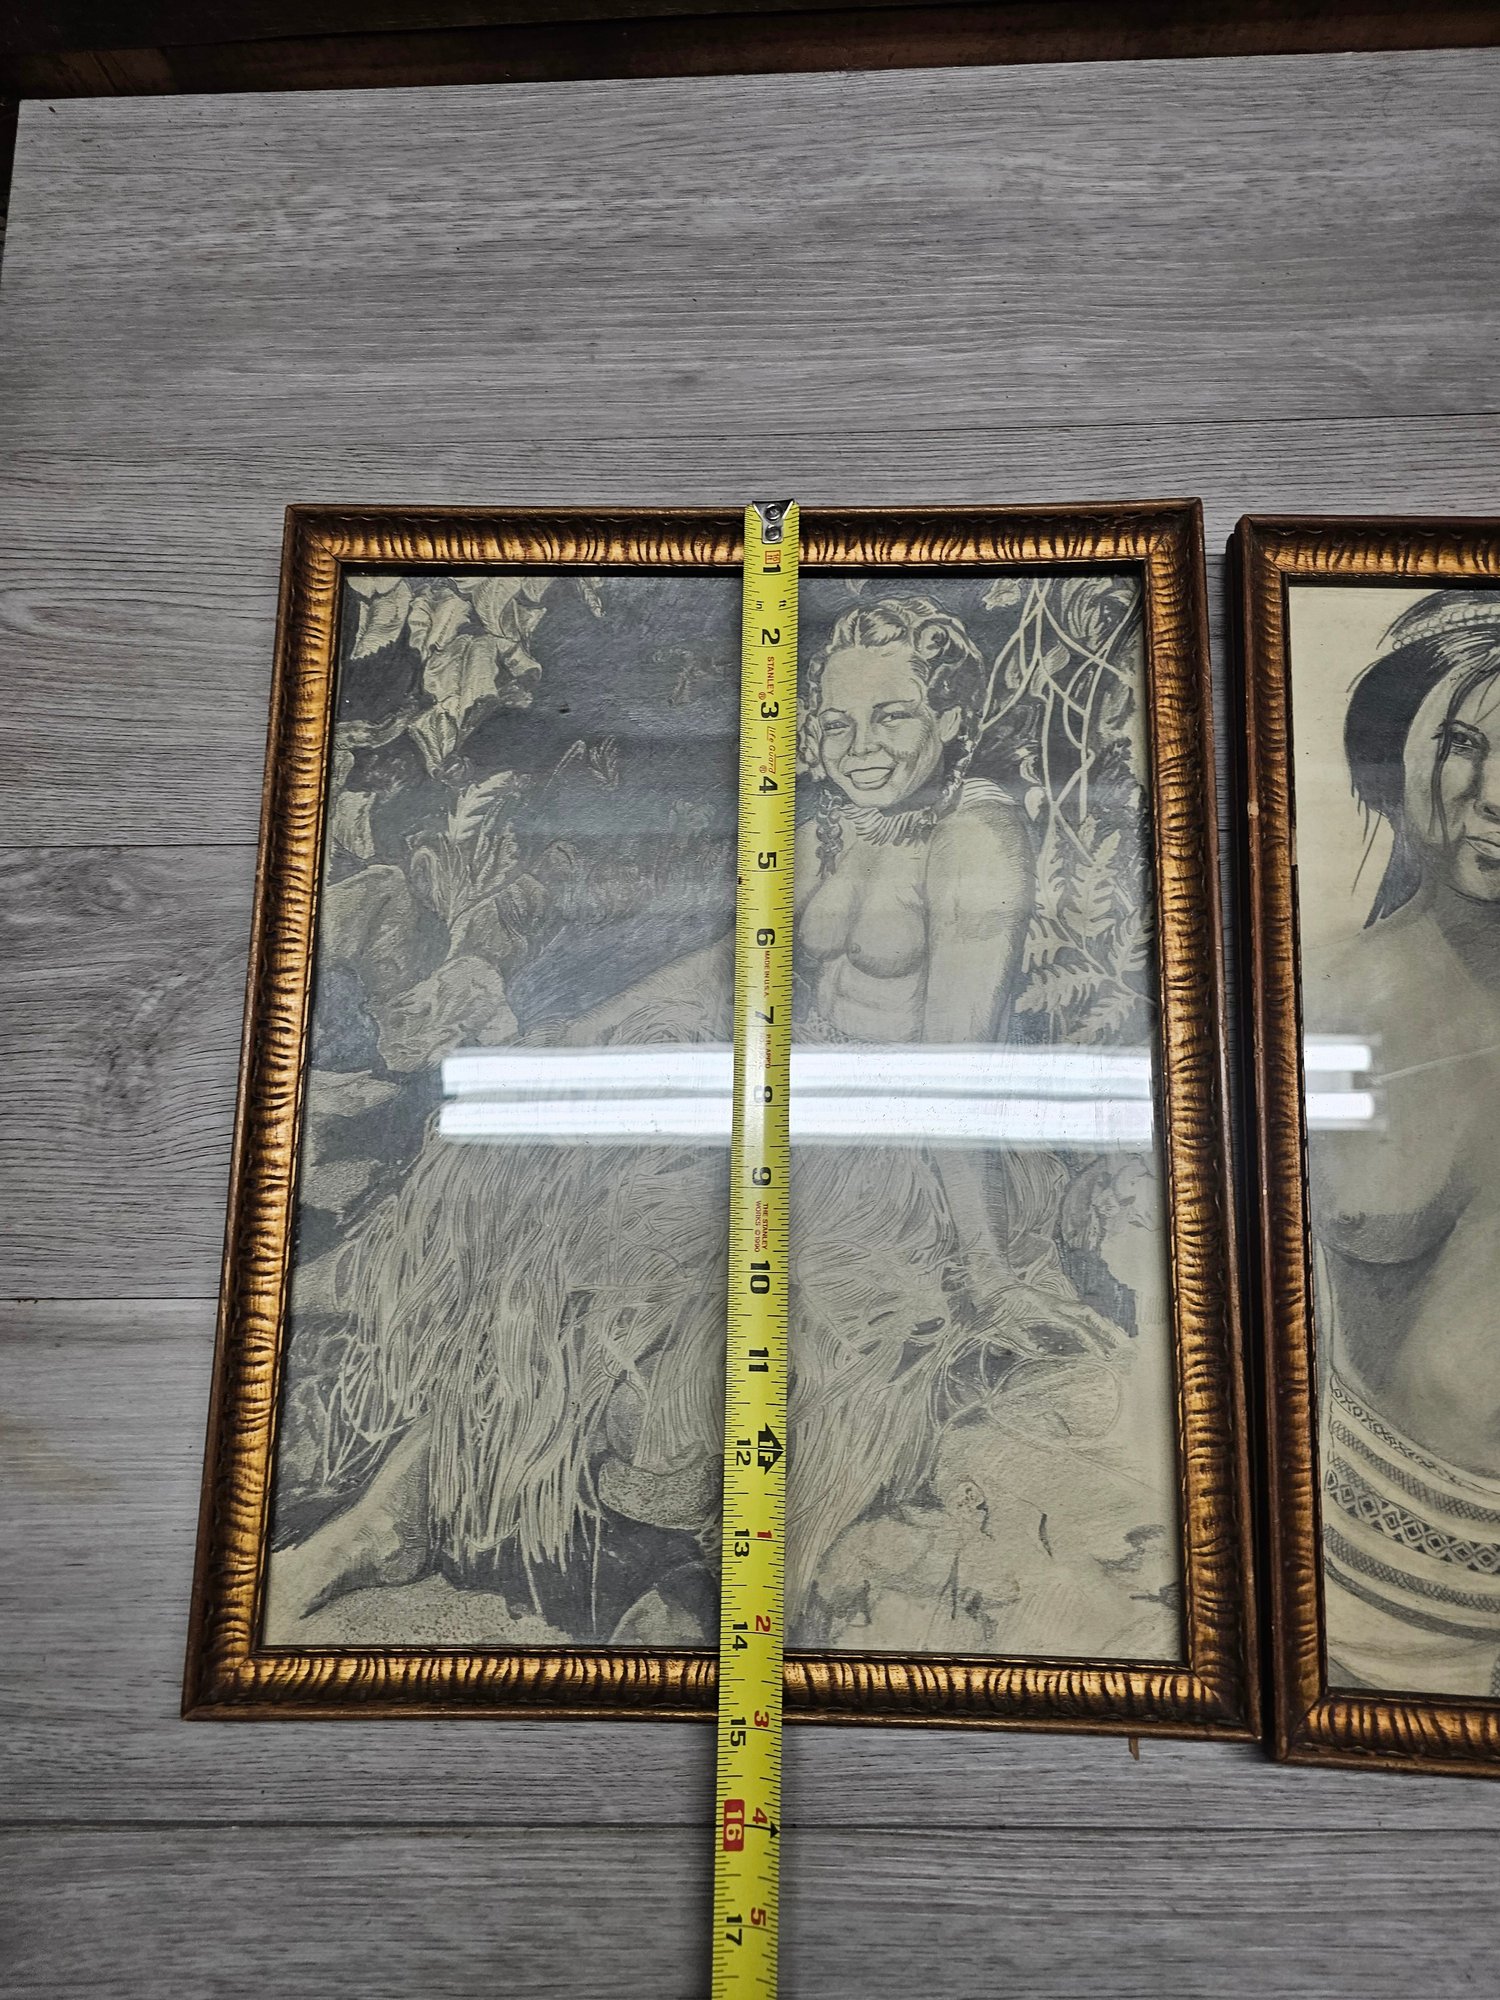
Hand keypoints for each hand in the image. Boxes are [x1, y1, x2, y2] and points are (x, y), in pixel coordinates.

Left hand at [955, 1255, 1124, 1357]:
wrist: (988, 1281)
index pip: (1075, 1325)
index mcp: (1045, 1308)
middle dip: (1104, 1328)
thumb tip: (1041, 1352)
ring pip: (1082, 1310)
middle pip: (1087, 1312)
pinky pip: (1073, 1311)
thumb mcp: (1003, 1325)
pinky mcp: (1049, 1303)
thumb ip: (1021, 1339)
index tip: (1102, 1354)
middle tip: (1119, 1345)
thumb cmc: (994, 1305)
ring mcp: (1052, 1301)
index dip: (1091, 1340)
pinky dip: (1086, 1322)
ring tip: (1112, 1339)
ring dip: (1098, 1324)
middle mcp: (1053, 1302)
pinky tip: (1091, 1333)